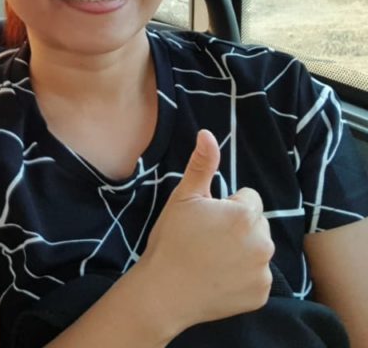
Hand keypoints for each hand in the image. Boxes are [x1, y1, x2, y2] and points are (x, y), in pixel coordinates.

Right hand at [137, 130, 274, 336]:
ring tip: (211, 259)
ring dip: (242, 250)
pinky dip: (243, 276)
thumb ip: (202, 165)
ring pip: (258, 249)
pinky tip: (219, 277)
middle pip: (256, 224)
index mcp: (244, 216)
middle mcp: (263, 242)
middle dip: (237, 228)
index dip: (225, 206)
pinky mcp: (261, 294)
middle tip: (207, 240)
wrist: (164, 291)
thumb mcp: (183, 198)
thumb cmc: (171, 240)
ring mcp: (264, 271)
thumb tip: (208, 134)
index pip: (248, 199)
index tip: (205, 220)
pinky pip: (258, 276)